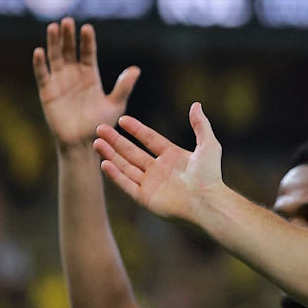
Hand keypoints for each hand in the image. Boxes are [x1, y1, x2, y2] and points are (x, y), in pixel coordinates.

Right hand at [33, 18, 139, 147]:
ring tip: (54, 27)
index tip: (87, 27)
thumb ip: (124, 86)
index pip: (88, 53)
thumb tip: (135, 69)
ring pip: (55, 57)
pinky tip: (39, 51)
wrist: (84, 143)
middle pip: (69, 50)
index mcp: (90, 75)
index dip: (87, 41)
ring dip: (54, 43)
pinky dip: (40, 63)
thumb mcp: (116, 104)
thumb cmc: (101, 124)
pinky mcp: (47, 92)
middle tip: (68, 20)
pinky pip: (43, 75)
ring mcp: (59, 82)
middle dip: (68, 36)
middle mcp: (73, 75)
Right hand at [94, 103, 223, 223]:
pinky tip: (104, 162)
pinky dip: (115, 174)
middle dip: (116, 141)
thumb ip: (201, 125)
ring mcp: (151, 184)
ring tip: (96, 142)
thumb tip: (196, 104)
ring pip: (125, 166)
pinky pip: (126, 184)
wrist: (207, 202)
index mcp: (173, 157)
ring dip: (111, 154)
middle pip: (132, 152)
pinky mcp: (145, 198)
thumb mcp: (209, 145)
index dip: (136, 129)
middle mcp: (159, 169)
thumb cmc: (210, 175)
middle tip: (100, 128)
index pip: (150, 139)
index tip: (121, 119)